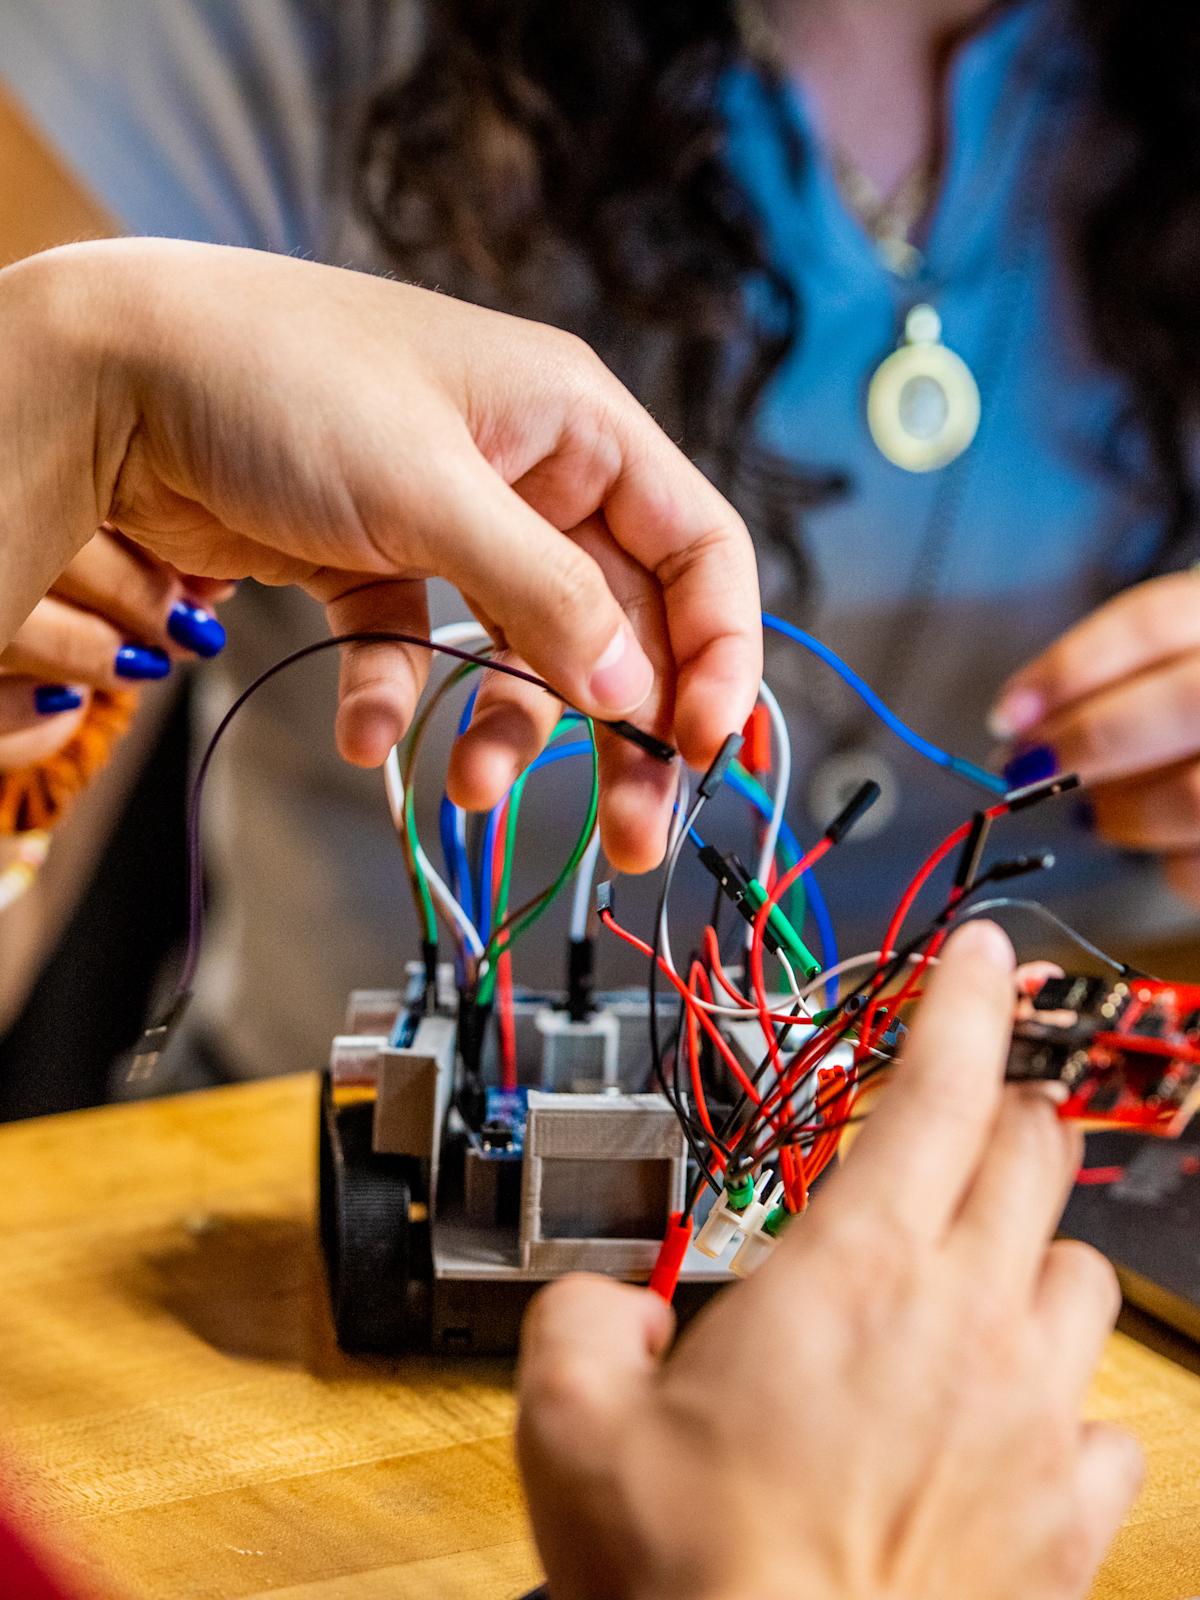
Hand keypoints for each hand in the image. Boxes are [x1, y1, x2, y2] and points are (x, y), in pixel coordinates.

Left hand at [4, 239, 760, 869]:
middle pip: (621, 621)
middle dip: (628, 729)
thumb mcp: (432, 490)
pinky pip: (418, 648)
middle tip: (633, 833)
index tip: (708, 744)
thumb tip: (633, 693)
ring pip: (525, 650)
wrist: (115, 372)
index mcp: (576, 424)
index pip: (697, 547)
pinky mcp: (377, 560)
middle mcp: (531, 473)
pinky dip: (399, 697)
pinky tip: (365, 733)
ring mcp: (455, 520)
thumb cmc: (281, 382)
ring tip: (470, 791)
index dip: (719, 650)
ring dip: (511, 730)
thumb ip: (546, 597)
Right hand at [516, 922, 1139, 1599]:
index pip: (939, 1087)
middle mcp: (966, 1323)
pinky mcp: (1063, 1518)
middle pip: (1032, 1155)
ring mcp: (1031, 1419)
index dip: (967, 1000)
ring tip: (976, 1270)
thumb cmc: (687, 1579)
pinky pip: (1107, 1420)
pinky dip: (1068, 1395)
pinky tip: (1014, 1416)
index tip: (983, 955)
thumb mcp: (571, 1420)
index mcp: (854, 1274)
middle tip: (963, 1112)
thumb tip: (618, 1304)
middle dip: (1005, 1107)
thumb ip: (588, 1315)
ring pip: (1083, 1272)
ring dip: (1035, 1245)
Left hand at [989, 572, 1199, 898]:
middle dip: (1088, 743)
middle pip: (1182, 704)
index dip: (1069, 668)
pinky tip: (1162, 846)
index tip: (1006, 716)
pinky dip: (1172, 863)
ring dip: (1123, 810)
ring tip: (1093, 812)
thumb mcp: (1178, 662)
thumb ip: (1117, 680)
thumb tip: (1021, 730)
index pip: (1154, 620)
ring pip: (1196, 795)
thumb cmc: (1193, 712)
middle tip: (1026, 770)